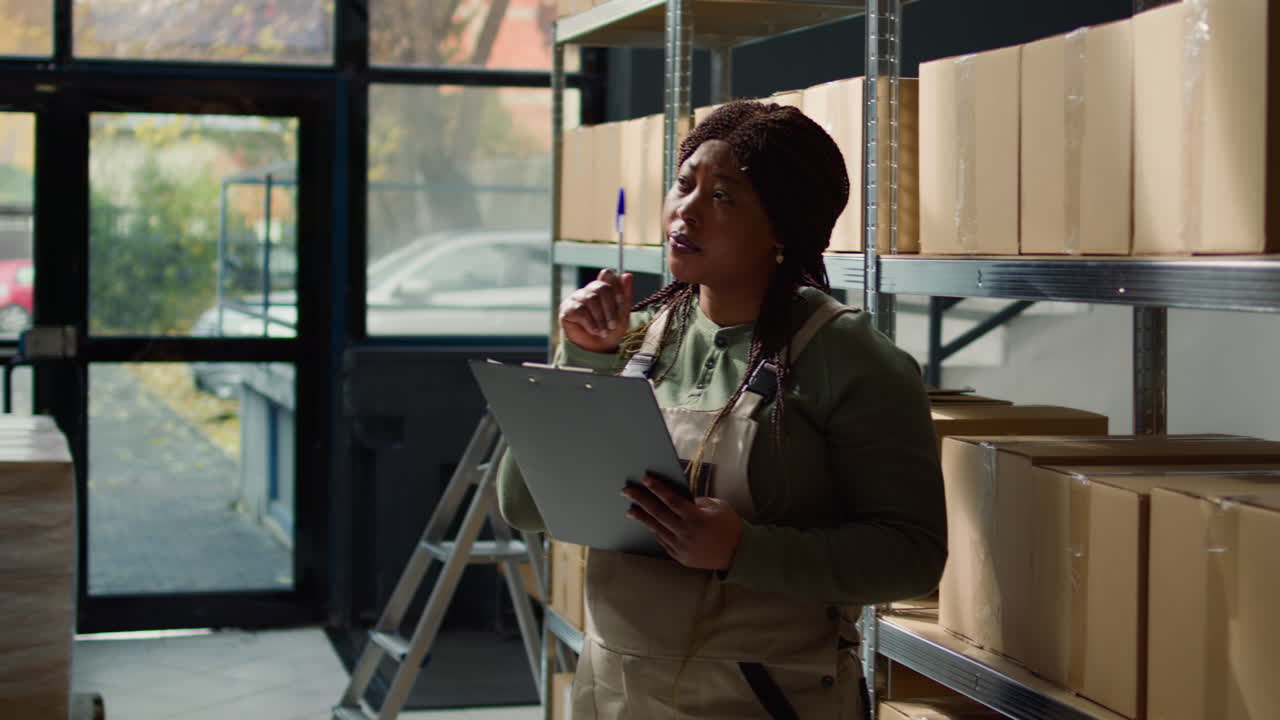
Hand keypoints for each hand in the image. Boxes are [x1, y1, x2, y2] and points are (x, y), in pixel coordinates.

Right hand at [559, 269, 633, 352]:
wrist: (598, 349)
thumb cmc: (610, 330)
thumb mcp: (622, 314)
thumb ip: (625, 295)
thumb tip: (628, 275)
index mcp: (602, 289)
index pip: (607, 274)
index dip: (616, 286)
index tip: (621, 302)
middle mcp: (588, 291)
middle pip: (601, 287)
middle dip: (610, 308)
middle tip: (612, 325)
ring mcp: (576, 298)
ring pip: (591, 299)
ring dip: (600, 319)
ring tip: (603, 331)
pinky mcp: (566, 309)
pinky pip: (580, 310)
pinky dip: (590, 323)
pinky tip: (594, 331)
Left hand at [622, 474, 742, 570]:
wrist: (738, 556)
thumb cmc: (730, 527)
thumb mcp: (719, 507)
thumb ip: (698, 501)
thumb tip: (681, 499)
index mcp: (697, 518)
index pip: (671, 500)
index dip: (657, 488)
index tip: (645, 478)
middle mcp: (686, 533)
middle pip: (658, 513)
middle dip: (640, 500)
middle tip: (626, 490)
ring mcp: (681, 547)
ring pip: (657, 529)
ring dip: (642, 518)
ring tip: (630, 510)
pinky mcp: (680, 557)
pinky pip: (663, 541)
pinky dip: (655, 531)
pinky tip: (648, 524)